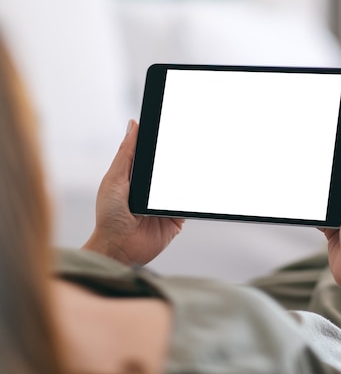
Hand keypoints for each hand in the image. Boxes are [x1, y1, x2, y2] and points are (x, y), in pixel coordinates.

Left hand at [83, 120, 183, 264]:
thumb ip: (126, 153)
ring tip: (198, 160)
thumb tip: (134, 125)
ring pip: (182, 183)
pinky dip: (194, 196)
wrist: (119, 248)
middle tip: (191, 140)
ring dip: (189, 175)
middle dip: (179, 156)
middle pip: (170, 167)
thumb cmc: (109, 217)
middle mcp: (152, 188)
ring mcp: (165, 203)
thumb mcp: (115, 179)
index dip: (161, 140)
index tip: (172, 125)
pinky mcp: (177, 218)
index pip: (153, 154)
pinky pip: (188, 203)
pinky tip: (197, 186)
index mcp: (136, 176)